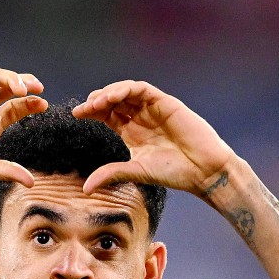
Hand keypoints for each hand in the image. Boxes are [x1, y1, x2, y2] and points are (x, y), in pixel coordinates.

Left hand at [72, 80, 237, 196]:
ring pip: (126, 91)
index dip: (91, 112)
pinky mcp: (165, 103)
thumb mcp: (135, 171)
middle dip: (96, 101)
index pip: (107, 115)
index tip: (76, 115)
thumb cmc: (173, 172)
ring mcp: (153, 109)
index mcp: (132, 132)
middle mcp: (141, 118)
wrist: (202, 170)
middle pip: (113, 101)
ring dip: (109, 93)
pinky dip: (126, 89)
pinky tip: (114, 97)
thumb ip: (111, 173)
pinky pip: (142, 90)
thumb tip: (85, 188)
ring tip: (96, 102)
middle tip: (84, 109)